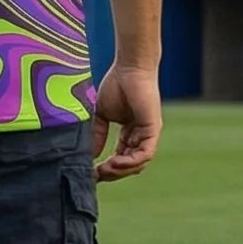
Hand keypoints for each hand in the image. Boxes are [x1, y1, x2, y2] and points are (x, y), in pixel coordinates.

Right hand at [92, 62, 162, 180]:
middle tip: (95, 175)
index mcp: (130, 133)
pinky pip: (144, 154)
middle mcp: (141, 136)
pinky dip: (129, 162)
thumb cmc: (117, 85)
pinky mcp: (153, 130)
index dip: (107, 168)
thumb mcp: (101, 115)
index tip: (91, 172)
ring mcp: (148, 134)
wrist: (129, 68)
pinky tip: (114, 162)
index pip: (121, 158)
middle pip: (129, 165)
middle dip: (112, 173)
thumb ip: (97, 135)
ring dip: (120, 170)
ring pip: (138, 164)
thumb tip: (90, 156)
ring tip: (103, 170)